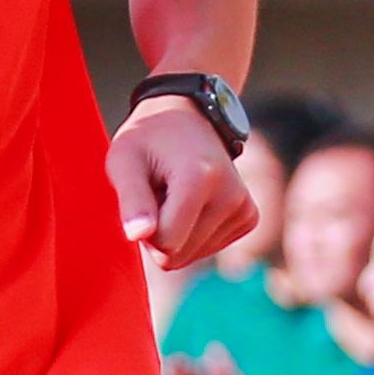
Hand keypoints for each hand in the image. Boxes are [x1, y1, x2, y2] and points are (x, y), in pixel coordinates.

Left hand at [110, 98, 253, 273]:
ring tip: (174, 193)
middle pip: (176, 255)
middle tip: (159, 193)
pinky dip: (191, 232)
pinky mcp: (248, 218)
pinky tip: (192, 201)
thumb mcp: (124, 161)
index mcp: (201, 179)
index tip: (145, 194)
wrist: (188, 118)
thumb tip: (138, 235)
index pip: (164, 243)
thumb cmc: (148, 140)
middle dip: (158, 232)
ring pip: (190, 256)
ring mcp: (245, 209)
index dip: (143, 227)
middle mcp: (231, 196)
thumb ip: (131, 199)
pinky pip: (205, 250)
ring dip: (174, 231)